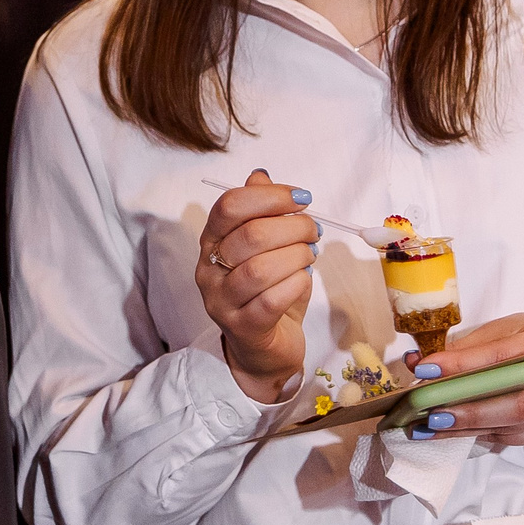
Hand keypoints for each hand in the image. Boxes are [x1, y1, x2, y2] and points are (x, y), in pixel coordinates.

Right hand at [193, 169, 319, 404]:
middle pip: (250, 235)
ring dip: (296, 256)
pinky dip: (296, 284)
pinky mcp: (243, 328)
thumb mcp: (266, 248)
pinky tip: (304, 279)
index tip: (303, 198)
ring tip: (310, 256)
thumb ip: (261, 212)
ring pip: (260, 269)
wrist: (265, 349)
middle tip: (314, 232)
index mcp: (212, 241)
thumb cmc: (268, 292)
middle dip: (293, 227)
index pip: (230, 206)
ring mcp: (222, 301)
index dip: (270, 197)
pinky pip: (271, 300)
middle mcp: (209, 269)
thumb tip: (261, 175)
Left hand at [411, 312, 523, 447]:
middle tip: (431, 413)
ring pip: (515, 427)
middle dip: (470, 411)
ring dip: (468, 429)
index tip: (427, 368)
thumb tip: (424, 362)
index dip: (464, 363)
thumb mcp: (512, 328)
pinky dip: (484, 435)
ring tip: (432, 427)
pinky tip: (458, 431)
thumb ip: (474, 345)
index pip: (505, 354)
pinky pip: (516, 439)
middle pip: (519, 403)